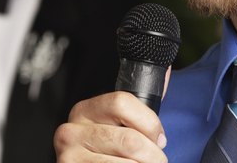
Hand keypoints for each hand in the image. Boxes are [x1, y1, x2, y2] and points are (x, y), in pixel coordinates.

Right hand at [54, 69, 171, 161]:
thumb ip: (135, 112)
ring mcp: (70, 156)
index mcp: (84, 110)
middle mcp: (71, 131)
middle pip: (130, 140)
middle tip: (157, 160)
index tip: (159, 139)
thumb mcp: (114, 128)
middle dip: (153, 155)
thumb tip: (166, 83)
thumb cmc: (107, 153)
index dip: (149, 123)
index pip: (122, 103)